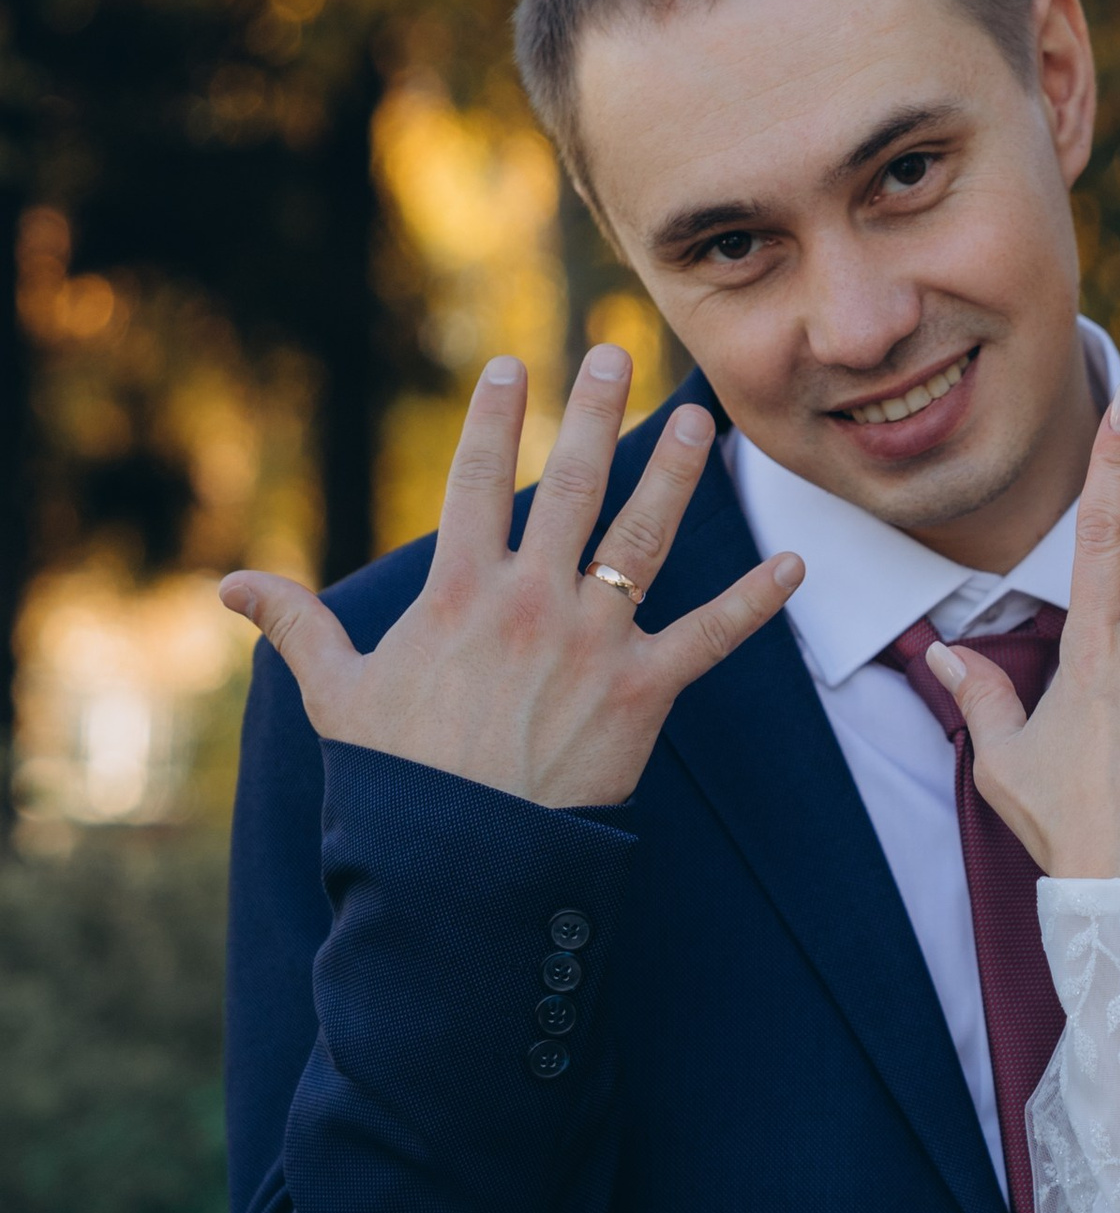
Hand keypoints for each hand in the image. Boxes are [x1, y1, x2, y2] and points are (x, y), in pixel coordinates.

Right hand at [220, 350, 801, 809]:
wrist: (464, 859)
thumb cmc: (398, 778)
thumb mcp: (337, 693)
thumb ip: (297, 626)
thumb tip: (230, 587)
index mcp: (458, 591)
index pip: (477, 478)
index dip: (496, 416)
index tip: (513, 366)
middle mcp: (531, 600)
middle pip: (569, 484)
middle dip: (594, 411)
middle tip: (615, 353)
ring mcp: (592, 640)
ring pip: (642, 536)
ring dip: (674, 474)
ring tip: (698, 420)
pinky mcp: (644, 691)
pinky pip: (711, 636)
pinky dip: (757, 600)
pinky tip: (795, 561)